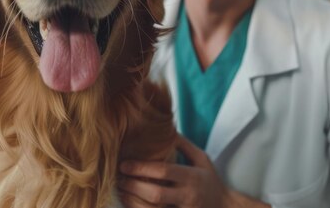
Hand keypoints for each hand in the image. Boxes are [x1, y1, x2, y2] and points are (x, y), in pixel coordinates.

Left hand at [118, 135, 269, 207]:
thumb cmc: (211, 181)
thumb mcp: (202, 159)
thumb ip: (184, 145)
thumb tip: (167, 129)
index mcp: (191, 177)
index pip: (164, 171)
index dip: (142, 168)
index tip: (125, 164)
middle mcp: (187, 195)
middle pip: (156, 193)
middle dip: (133, 186)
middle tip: (119, 179)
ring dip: (134, 202)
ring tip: (121, 192)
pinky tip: (132, 204)